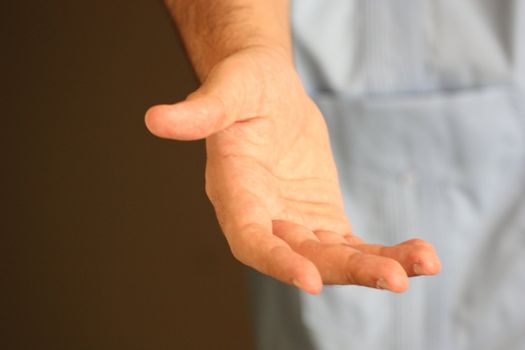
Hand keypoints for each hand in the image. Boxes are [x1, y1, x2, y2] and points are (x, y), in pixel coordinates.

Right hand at [145, 47, 440, 293]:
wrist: (267, 92)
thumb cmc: (243, 87)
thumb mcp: (227, 90)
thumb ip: (200, 111)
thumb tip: (155, 119)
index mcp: (235, 194)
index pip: (251, 239)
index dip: (276, 261)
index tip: (310, 280)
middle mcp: (264, 218)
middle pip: (303, 256)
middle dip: (347, 269)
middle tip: (396, 279)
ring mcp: (295, 223)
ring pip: (334, 257)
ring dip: (376, 265)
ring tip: (423, 265)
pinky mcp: (322, 219)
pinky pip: (353, 244)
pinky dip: (385, 252)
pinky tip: (421, 256)